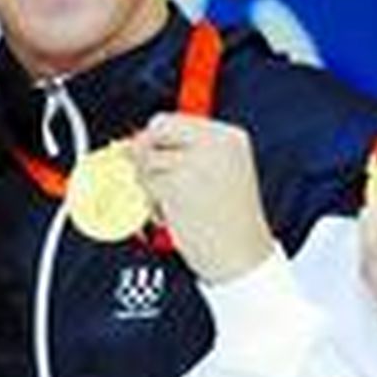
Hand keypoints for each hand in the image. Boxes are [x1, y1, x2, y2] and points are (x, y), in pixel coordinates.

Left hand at [128, 113, 275, 282]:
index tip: (156, 157)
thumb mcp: (218, 174)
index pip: (174, 119)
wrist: (241, 256)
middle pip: (157, 129)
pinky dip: (150, 200)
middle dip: (146, 152)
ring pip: (147, 157)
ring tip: (170, 202)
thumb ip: (184, 153)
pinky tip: (170, 213)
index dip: (156, 139)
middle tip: (155, 178)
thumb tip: (134, 142)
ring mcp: (197, 162)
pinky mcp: (178, 184)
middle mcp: (216, 144)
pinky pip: (146, 183)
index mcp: (229, 138)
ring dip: (149, 181)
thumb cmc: (228, 222)